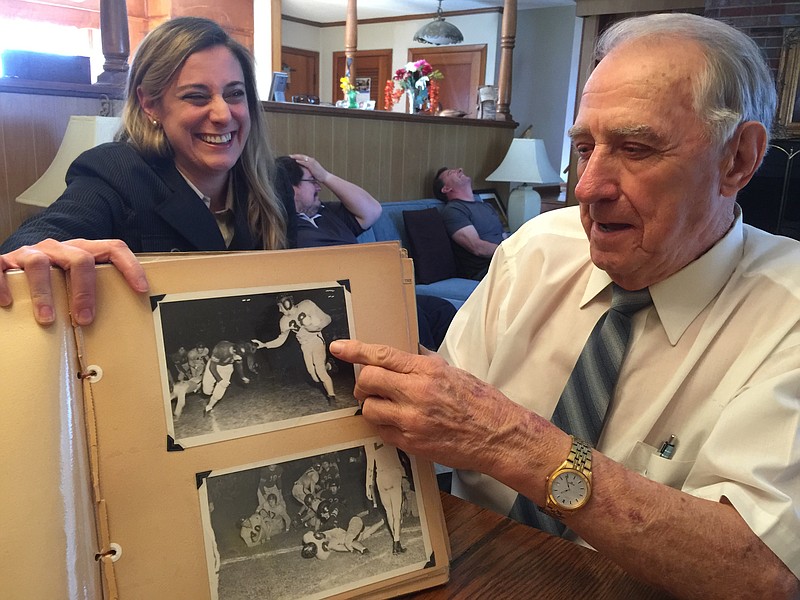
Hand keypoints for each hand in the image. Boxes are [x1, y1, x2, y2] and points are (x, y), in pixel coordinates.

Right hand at [0, 238, 148, 325]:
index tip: (141, 289)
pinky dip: (2, 285)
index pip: (113, 248)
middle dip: (84, 291)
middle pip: (79, 259)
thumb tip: (120, 327)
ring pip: (40, 264)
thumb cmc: (52, 279)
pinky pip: (1, 268)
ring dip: (45, 294)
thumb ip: (92, 291)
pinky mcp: (3, 261)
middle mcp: (58, 248)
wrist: (12, 264)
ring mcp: (30, 253)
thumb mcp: (73, 280)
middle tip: (84, 319)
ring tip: (47, 319)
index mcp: (81, 251)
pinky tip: (7, 303)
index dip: (130, 266)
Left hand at [289, 154, 329, 183]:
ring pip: (303, 158)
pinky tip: (296, 161)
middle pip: (302, 156)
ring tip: (291, 157)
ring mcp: (312, 162)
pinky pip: (305, 163)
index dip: (298, 156)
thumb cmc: (319, 175)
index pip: (304, 157)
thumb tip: (303, 169)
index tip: (293, 156)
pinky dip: (300, 161)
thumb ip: (308, 168)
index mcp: (312, 161)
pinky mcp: (312, 166)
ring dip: (296, 157)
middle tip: (290, 155)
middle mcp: (312, 160)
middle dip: (296, 155)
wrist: (325, 177)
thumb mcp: (313, 170)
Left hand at [329, 339, 528, 472]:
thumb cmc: (479, 401)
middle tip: (370, 386)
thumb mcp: (452, 370)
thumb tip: (403, 353)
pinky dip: (384, 425)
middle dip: (363, 382)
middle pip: (367, 380)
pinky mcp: (411, 443)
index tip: (338, 348)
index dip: (355, 350)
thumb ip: (423, 361)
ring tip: (388, 407)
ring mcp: (412, 420)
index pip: (381, 356)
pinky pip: (381, 431)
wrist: (497, 435)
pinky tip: (399, 423)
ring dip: (372, 406)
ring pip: (368, 409)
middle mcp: (416, 393)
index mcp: (427, 370)